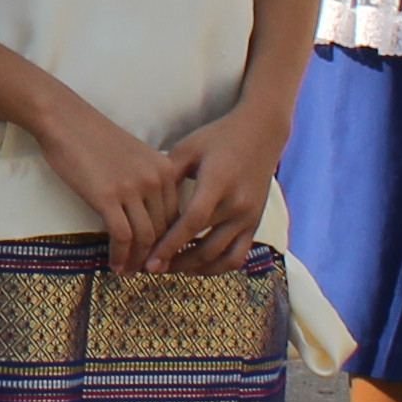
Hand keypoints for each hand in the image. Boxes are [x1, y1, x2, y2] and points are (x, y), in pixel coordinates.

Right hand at [29, 95, 181, 269]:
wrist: (65, 121)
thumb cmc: (94, 137)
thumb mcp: (135, 156)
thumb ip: (148, 180)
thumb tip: (149, 216)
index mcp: (165, 168)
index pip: (176, 215)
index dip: (169, 240)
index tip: (159, 255)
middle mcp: (155, 179)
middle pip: (163, 229)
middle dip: (155, 255)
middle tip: (145, 270)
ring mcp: (132, 188)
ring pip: (145, 237)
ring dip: (138, 260)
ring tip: (128, 271)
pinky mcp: (107, 197)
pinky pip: (122, 236)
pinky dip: (120, 255)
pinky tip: (114, 263)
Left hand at [145, 99, 286, 272]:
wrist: (260, 133)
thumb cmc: (217, 138)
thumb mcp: (188, 149)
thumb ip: (167, 176)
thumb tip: (140, 204)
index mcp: (218, 183)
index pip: (192, 223)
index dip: (170, 245)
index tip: (149, 261)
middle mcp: (238, 204)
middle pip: (205, 247)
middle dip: (176, 262)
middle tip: (150, 268)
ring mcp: (249, 217)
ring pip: (222, 258)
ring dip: (195, 268)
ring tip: (169, 268)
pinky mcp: (255, 224)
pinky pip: (238, 256)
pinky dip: (217, 266)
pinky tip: (195, 266)